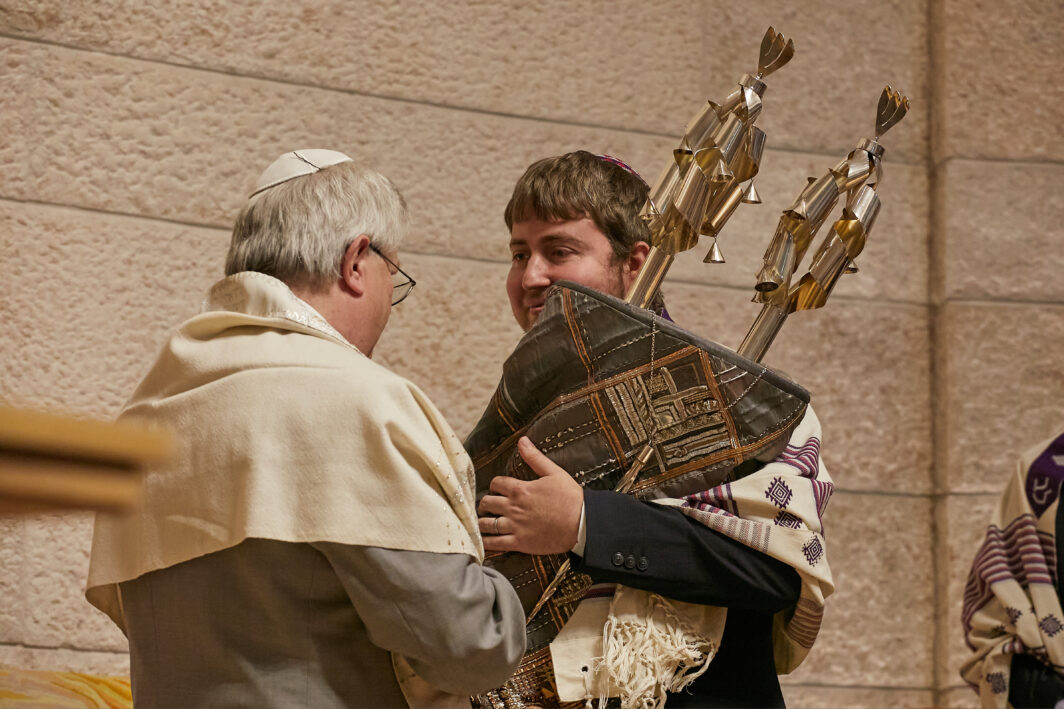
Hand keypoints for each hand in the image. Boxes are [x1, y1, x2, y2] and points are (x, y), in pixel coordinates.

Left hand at [477, 436, 582, 554]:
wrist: (582, 524)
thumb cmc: (570, 498)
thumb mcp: (554, 472)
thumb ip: (535, 457)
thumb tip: (522, 440)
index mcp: (520, 489)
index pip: (495, 483)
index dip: (495, 485)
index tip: (498, 489)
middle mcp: (513, 507)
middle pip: (487, 503)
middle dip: (485, 503)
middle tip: (488, 506)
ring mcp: (515, 526)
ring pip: (486, 524)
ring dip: (482, 522)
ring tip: (483, 522)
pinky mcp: (519, 543)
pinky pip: (495, 544)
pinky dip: (485, 543)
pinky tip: (483, 542)